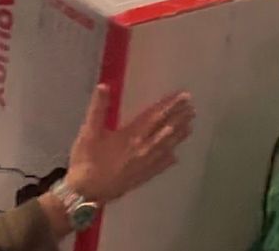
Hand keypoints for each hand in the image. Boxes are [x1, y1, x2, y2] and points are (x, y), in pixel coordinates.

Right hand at [65, 84, 193, 203]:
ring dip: (178, 136)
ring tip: (191, 126)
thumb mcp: (89, 131)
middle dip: (179, 117)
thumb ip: (98, 108)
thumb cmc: (86, 159)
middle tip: (192, 107)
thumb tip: (104, 86)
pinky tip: (175, 157)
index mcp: (131, 135)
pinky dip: (168, 160)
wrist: (86, 192)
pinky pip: (159, 167)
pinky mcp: (141, 177)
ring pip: (165, 147)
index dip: (169, 105)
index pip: (154, 116)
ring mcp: (144, 164)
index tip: (183, 96)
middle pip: (164, 130)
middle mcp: (142, 148)